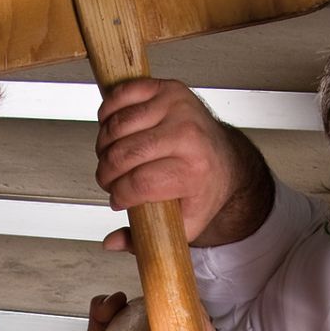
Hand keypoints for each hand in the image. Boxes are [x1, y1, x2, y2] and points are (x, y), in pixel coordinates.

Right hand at [95, 79, 272, 249]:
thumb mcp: (183, 223)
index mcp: (195, 171)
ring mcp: (178, 107)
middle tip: (109, 180)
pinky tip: (112, 129)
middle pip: (124, 154)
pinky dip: (108, 112)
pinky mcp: (168, 88)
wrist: (226, 158)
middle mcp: (188, 135)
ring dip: (104, 145)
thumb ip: (145, 238)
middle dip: (106, 172)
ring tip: (110, 157)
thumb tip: (111, 242)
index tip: (117, 199)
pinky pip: (122, 94)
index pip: (139, 183)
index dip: (119, 194)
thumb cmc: (202, 189)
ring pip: (118, 125)